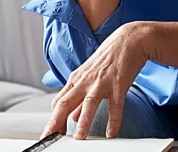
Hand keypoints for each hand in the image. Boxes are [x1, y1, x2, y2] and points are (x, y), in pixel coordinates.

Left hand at [42, 22, 150, 139]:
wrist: (128, 40)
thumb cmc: (107, 59)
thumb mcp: (89, 77)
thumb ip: (79, 98)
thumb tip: (72, 117)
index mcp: (76, 80)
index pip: (58, 102)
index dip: (53, 119)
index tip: (49, 133)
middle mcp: (85, 81)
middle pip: (66, 103)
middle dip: (56, 121)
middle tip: (50, 137)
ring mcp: (101, 83)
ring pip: (88, 104)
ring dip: (83, 122)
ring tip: (79, 138)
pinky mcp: (118, 84)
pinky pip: (115, 105)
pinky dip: (113, 120)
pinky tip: (111, 133)